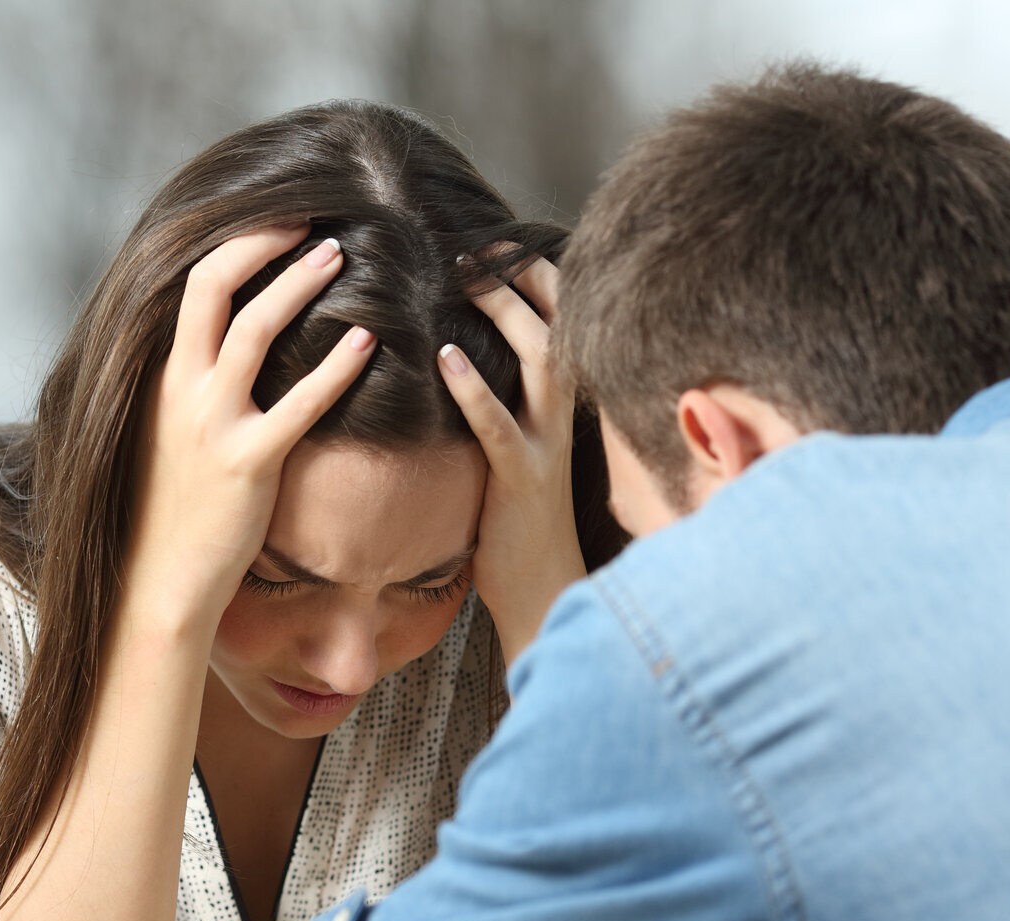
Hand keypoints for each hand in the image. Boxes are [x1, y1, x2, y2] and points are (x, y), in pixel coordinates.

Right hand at [127, 226, 377, 633]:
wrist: (162, 576)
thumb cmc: (172, 505)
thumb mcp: (168, 431)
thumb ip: (190, 384)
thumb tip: (224, 346)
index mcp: (164, 376)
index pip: (193, 285)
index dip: (238, 243)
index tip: (279, 222)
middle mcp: (181, 389)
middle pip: (215, 286)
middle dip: (264, 241)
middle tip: (312, 218)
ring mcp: (212, 424)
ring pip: (254, 330)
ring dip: (299, 284)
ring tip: (340, 254)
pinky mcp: (248, 464)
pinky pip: (298, 405)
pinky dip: (335, 369)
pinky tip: (367, 344)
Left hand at [438, 257, 587, 662]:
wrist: (545, 592)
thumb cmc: (520, 522)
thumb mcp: (518, 450)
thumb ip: (506, 403)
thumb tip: (464, 354)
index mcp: (563, 404)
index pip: (563, 321)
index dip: (536, 276)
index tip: (499, 238)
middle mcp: (565, 415)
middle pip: (558, 324)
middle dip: (522, 277)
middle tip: (479, 240)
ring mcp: (548, 446)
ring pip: (539, 361)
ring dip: (504, 314)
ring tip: (467, 276)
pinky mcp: (522, 480)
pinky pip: (500, 426)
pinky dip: (474, 389)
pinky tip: (445, 357)